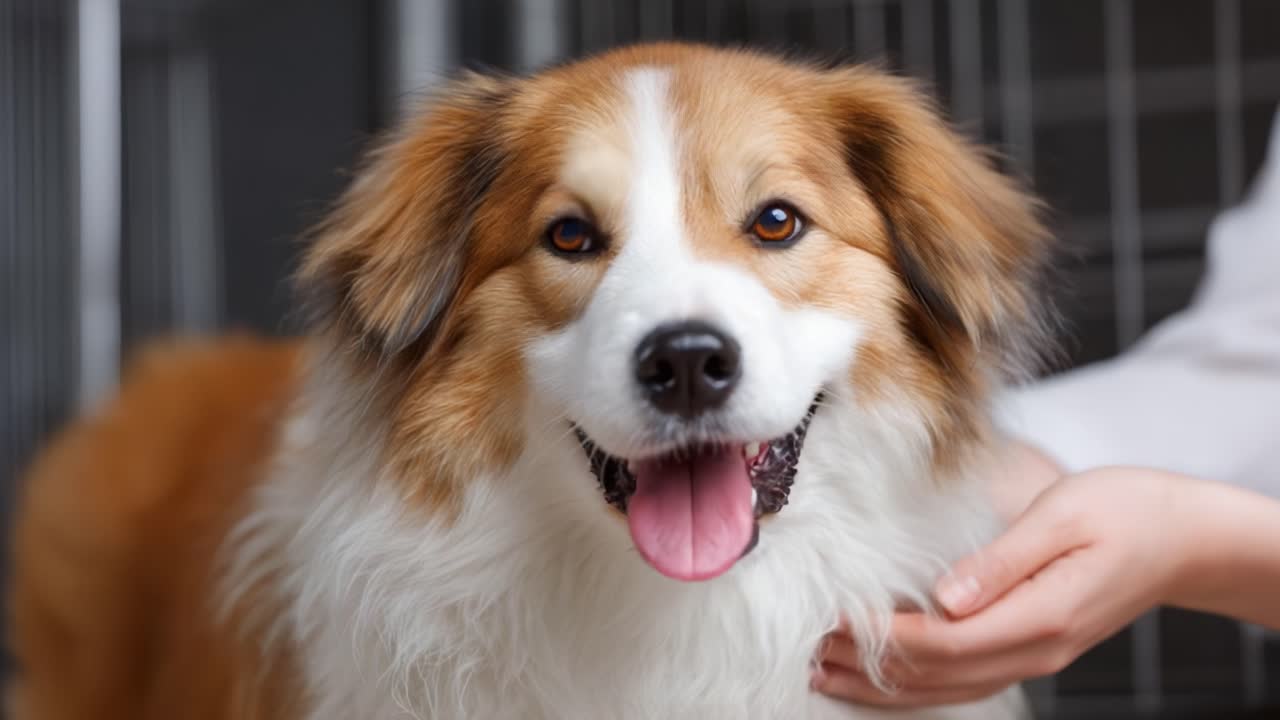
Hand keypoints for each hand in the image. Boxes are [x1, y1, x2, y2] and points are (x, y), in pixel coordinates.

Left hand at [813, 467, 1196, 707]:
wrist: (1183, 539)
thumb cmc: (1126, 512)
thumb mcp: (1062, 517)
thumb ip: (1001, 559)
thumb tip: (942, 595)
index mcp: (1040, 615)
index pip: (942, 641)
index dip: (882, 634)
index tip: (834, 616)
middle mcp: (1036, 648)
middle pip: (937, 674)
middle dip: (869, 665)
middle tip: (812, 647)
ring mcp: (1036, 656)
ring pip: (948, 688)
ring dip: (884, 684)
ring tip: (827, 671)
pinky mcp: (1033, 649)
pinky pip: (967, 681)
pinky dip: (918, 684)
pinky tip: (885, 678)